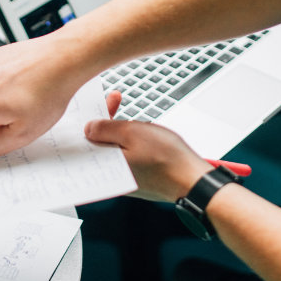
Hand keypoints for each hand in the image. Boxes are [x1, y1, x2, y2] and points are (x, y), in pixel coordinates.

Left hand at [85, 90, 209, 201]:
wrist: (193, 181)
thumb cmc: (166, 158)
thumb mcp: (132, 133)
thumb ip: (106, 128)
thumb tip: (89, 128)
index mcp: (105, 166)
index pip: (87, 138)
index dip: (91, 116)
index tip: (99, 101)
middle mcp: (111, 176)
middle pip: (99, 142)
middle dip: (106, 119)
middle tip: (116, 99)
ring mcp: (124, 179)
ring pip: (113, 149)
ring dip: (118, 129)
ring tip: (131, 116)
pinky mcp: (137, 179)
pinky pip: (125, 157)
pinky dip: (128, 143)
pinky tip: (139, 132)